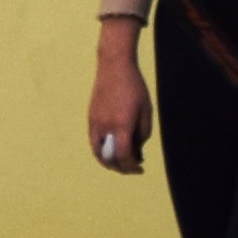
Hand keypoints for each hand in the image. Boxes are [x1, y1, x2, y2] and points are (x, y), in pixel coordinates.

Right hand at [84, 31, 149, 174]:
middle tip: (131, 168)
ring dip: (108, 161)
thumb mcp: (146, 111)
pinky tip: (112, 148)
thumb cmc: (134, 88)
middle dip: (120, 167)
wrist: (114, 68)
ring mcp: (95, 123)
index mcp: (122, 125)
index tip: (139, 169)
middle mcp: (105, 127)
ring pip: (97, 151)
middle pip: (108, 158)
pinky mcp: (90, 118)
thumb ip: (143, 133)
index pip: (123, 156)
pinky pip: (94, 141)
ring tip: (119, 163)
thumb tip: (136, 149)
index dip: (131, 167)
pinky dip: (102, 149)